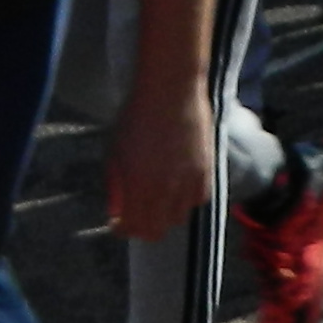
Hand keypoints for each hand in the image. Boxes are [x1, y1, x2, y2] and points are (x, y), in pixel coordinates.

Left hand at [106, 83, 211, 241]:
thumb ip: (117, 181)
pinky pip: (198, 200)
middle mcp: (165, 191)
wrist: (172, 90)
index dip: (121, 229)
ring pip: (178, 219)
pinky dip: (186, 200)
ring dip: (164, 215)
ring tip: (157, 200)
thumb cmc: (136, 115)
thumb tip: (117, 204)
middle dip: (141, 228)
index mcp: (138, 186)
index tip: (116, 222)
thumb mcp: (115, 150)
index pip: (132, 228)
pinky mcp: (207, 171)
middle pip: (156, 231)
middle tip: (134, 215)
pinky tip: (179, 187)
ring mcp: (188, 182)